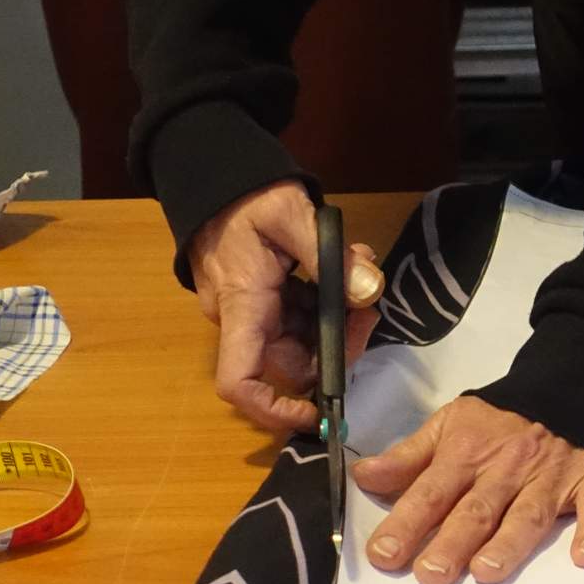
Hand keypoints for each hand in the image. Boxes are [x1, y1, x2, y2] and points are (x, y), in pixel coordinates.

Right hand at [189, 181, 382, 431]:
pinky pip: (296, 316)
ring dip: (336, 318)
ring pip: (301, 338)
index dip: (275, 410)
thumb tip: (369, 293)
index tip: (319, 413)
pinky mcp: (261, 297)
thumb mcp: (293, 215)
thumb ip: (333, 258)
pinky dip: (324, 302)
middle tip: (368, 308)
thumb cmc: (246, 193)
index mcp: (243, 305)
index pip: (240, 381)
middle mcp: (241, 318)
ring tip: (359, 271)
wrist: (214, 171)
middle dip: (337, 344)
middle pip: (291, 361)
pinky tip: (344, 269)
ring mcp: (250, 310)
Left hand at [354, 396, 583, 583]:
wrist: (572, 386)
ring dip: (509, 542)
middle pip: (477, 509)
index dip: (407, 522)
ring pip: (528, 513)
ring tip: (487, 571)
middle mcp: (507, 467)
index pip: (431, 491)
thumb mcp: (451, 424)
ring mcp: (552, 475)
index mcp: (467, 453)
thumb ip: (409, 456)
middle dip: (452, 540)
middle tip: (431, 574)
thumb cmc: (503, 419)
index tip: (384, 554)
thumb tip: (363, 476)